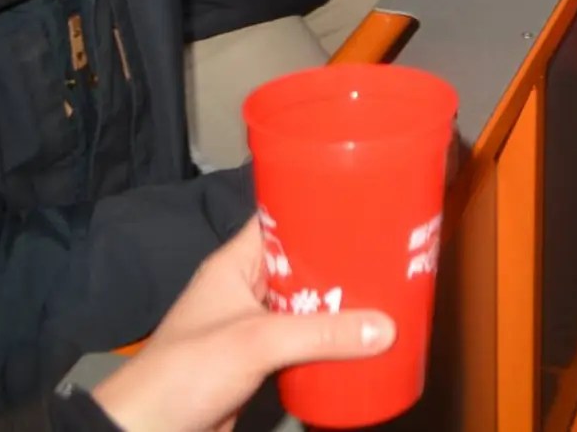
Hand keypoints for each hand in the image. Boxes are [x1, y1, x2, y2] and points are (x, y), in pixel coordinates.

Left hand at [91, 219, 394, 431]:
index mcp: (235, 264)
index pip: (282, 217)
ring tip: (390, 289)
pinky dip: (331, 336)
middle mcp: (246, 289)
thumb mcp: (256, 343)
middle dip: (345, 258)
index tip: (366, 202)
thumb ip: (321, 334)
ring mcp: (254, 325)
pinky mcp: (261, 359)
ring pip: (308, 302)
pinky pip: (305, 338)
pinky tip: (362, 336)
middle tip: (393, 250)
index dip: (320, 206)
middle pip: (304, 262)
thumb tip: (385, 328)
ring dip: (342, 301)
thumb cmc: (184, 373)